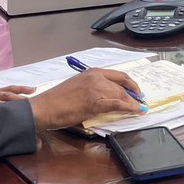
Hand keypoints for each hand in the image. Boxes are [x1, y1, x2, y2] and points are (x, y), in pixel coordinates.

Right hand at [28, 69, 144, 130]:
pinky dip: (130, 108)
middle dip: (133, 96)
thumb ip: (94, 88)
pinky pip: (118, 104)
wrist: (45, 107)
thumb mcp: (78, 87)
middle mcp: (96, 77)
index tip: (136, 91)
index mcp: (92, 72)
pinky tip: (136, 111)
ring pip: (121, 95)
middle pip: (122, 87)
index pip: (119, 76)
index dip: (131, 84)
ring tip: (139, 109)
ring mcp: (96, 89)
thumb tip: (108, 97)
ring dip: (132, 103)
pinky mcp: (95, 102)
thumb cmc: (57, 100)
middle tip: (139, 103)